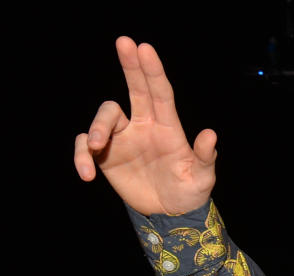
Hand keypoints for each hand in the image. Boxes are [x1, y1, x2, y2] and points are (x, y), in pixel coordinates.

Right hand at [73, 37, 215, 215]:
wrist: (170, 214)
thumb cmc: (189, 192)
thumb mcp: (202, 178)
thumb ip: (204, 157)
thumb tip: (210, 134)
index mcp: (167, 128)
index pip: (160, 94)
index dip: (152, 71)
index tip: (144, 48)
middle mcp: (144, 126)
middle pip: (135, 90)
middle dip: (130, 66)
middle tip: (124, 41)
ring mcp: (123, 139)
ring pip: (103, 118)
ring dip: (95, 128)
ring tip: (95, 146)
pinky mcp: (105, 155)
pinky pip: (85, 146)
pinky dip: (81, 156)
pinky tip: (87, 174)